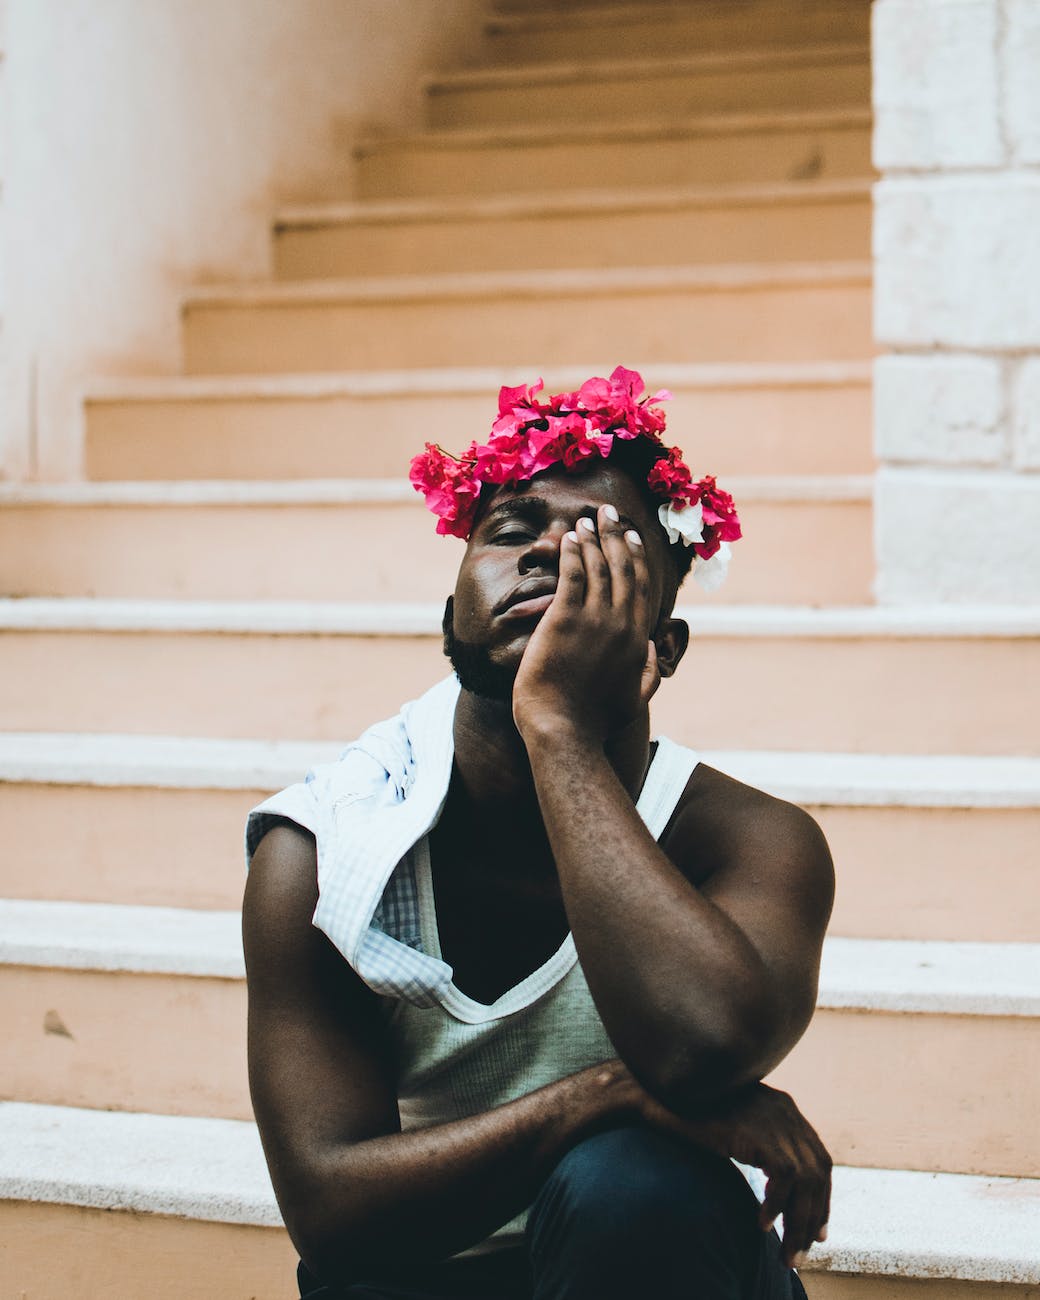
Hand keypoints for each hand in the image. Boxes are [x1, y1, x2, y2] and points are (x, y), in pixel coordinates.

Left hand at [512, 504, 657, 742]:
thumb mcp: (635, 698)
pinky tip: (569, 538)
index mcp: (638, 639)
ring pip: (599, 567)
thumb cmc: (594, 720)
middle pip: (623, 568)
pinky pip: (573, 576)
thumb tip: (651, 647)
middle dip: (616, 535)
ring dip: (593, 538)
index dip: (636, 556)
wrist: (563, 729)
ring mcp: (594, 621)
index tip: (631, 536)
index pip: (641, 586)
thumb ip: (647, 671)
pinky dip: (573, 553)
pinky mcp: (565, 620)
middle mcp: (621, 624)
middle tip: (609, 513)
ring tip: (586, 519)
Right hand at [636, 1078, 831, 1267]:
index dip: (821, 1197)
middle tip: (803, 1250)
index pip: (819, 1159)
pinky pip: (784, 1178)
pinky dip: (776, 1206)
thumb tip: (779, 1183)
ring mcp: (775, 1119)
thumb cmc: (695, 1115)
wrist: (663, 1097)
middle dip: (814, 1215)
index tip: (816, 1230)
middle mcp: (786, 1111)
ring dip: (798, 1221)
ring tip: (785, 1252)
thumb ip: (762, 1145)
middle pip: (819, 1171)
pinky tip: (761, 1224)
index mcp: (785, 1108)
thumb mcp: (738, 1128)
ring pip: (806, 1181)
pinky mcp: (759, 1132)